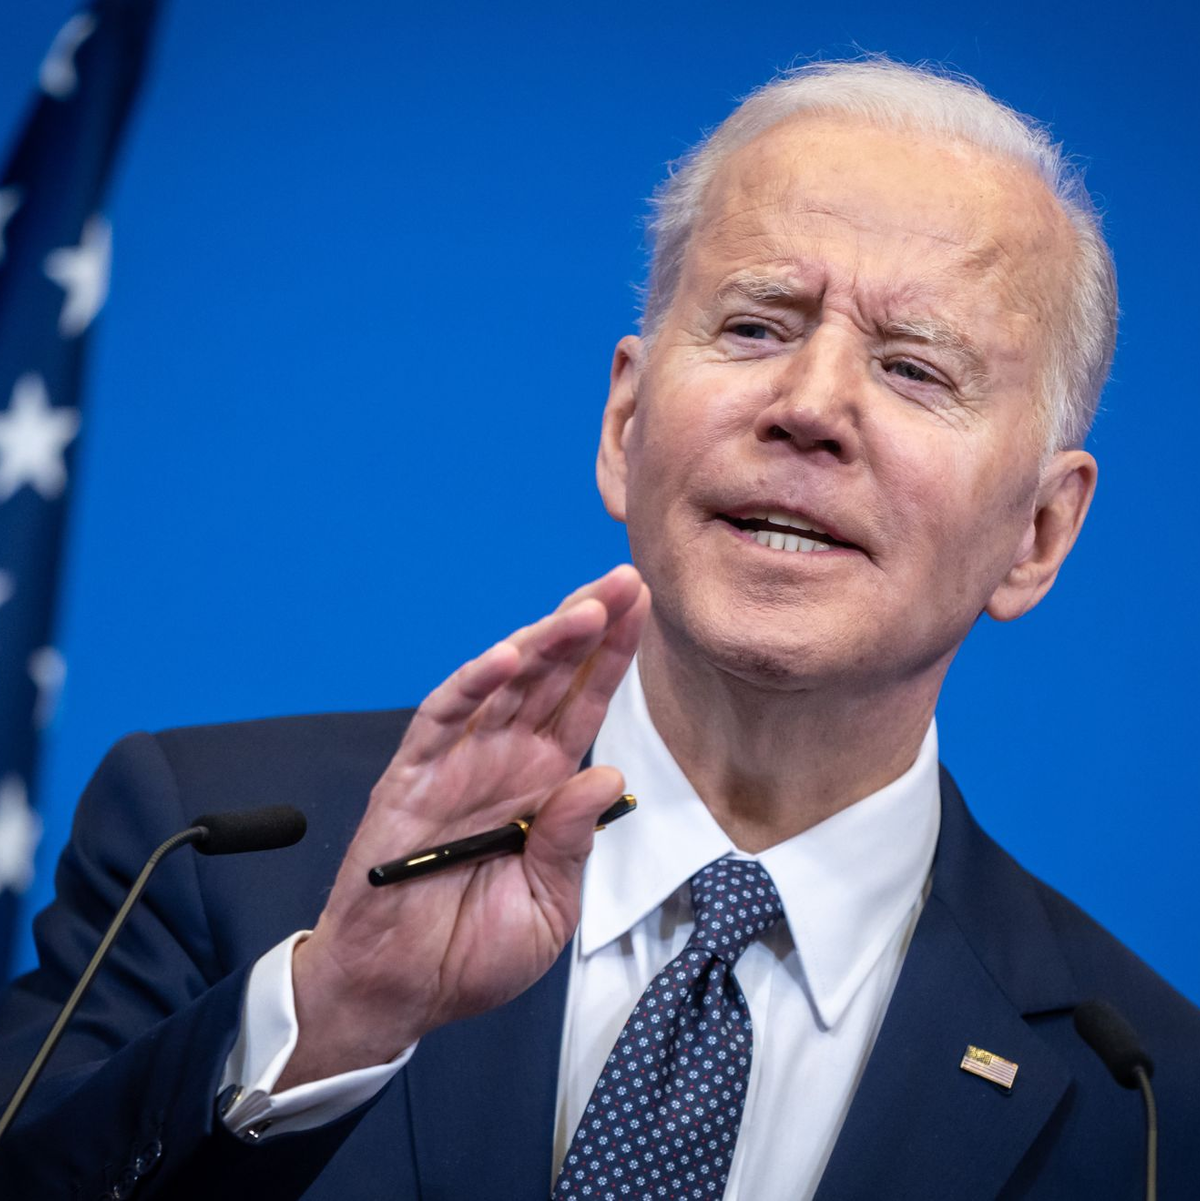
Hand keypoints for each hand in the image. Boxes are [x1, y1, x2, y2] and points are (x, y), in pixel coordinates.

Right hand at [278, 565, 649, 1086]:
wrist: (399, 992)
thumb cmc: (472, 951)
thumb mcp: (548, 905)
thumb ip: (571, 840)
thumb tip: (607, 776)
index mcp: (543, 783)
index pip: (584, 703)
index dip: (612, 656)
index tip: (641, 606)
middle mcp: (504, 760)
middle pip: (550, 678)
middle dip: (587, 627)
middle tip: (623, 581)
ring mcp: (457, 764)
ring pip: (502, 686)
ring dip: (541, 645)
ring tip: (584, 611)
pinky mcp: (412, 779)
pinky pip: (441, 721)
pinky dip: (469, 687)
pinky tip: (505, 659)